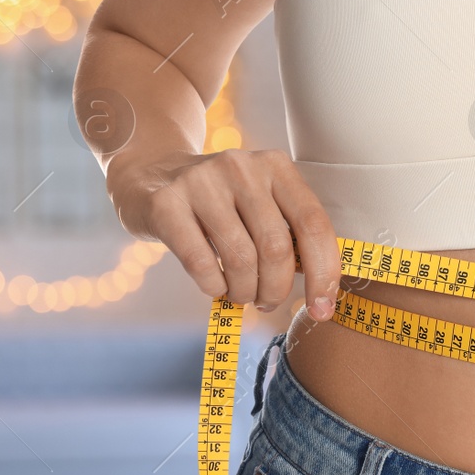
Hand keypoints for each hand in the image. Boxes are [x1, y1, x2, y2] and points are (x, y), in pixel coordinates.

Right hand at [107, 147, 339, 318]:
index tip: (322, 309)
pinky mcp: (165, 204)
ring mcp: (200, 183)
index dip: (323, 272)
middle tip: (266, 301)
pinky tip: (214, 286)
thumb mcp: (259, 202)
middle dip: (276, 289)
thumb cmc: (219, 203)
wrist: (150, 175)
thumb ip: (289, 233)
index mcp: (275, 166)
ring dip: (245, 292)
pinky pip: (201, 264)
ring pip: (240, 260)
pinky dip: (214, 288)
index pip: (313, 224)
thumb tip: (320, 289)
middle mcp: (240, 167)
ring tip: (240, 294)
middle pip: (276, 248)